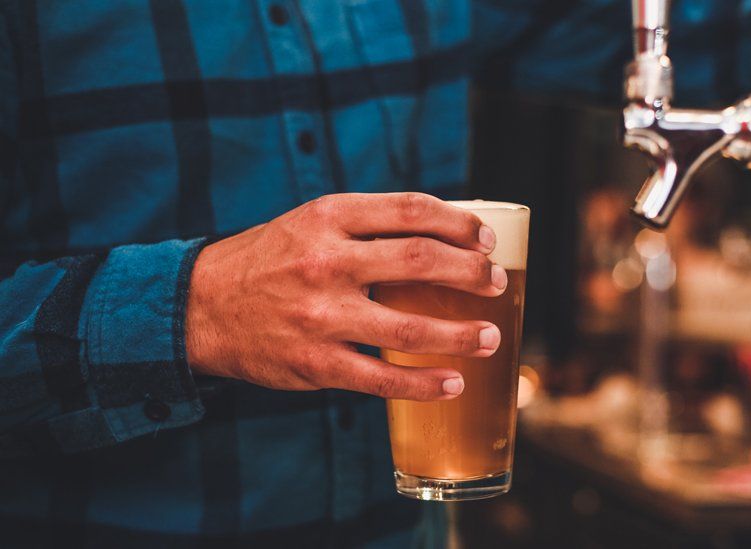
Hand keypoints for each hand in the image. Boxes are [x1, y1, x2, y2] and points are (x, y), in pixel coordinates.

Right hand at [185, 193, 506, 400]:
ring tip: (490, 338)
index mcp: (328, 217)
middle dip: (472, 272)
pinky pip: (382, 379)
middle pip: (422, 260)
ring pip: (410, 326)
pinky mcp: (315, 363)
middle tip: (497, 282)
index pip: (411, 211)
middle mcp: (327, 261)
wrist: (198, 307)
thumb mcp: (309, 223)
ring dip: (461, 334)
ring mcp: (321, 315)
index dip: (460, 224)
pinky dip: (424, 385)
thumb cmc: (267, 260)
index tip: (486, 239)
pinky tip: (453, 384)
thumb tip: (440, 236)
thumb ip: (366, 225)